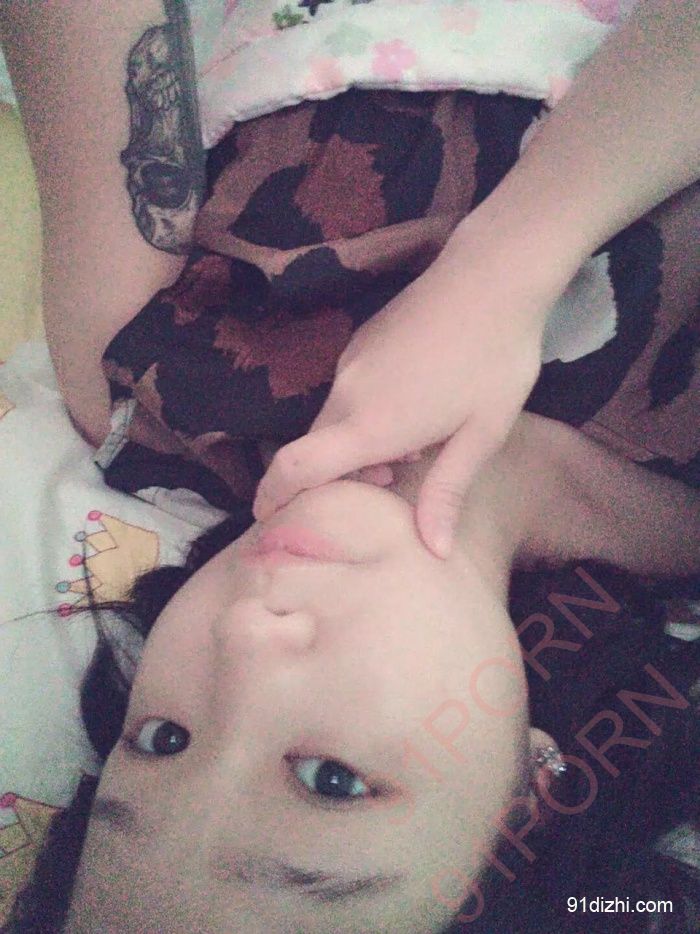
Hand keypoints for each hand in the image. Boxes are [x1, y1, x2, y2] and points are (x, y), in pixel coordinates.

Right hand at [253, 222, 565, 557]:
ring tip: (411, 447)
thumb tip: (432, 550)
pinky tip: (412, 406)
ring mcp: (351, 363)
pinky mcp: (361, 341)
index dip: (272, 496)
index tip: (265, 519)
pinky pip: (348, 390)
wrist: (491, 276)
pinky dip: (362, 413)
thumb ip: (446, 492)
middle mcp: (348, 394)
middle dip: (334, 476)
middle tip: (385, 483)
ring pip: (332, 419)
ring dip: (354, 444)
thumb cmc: (494, 361)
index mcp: (370, 425)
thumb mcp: (480, 435)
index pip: (296, 468)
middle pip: (316, 448)